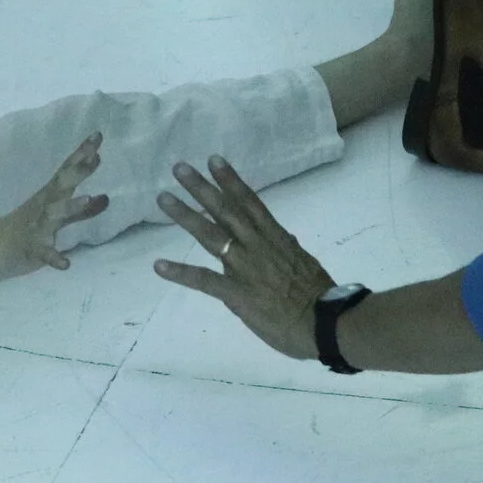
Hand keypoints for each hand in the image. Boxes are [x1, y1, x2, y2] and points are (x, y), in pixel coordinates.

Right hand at [0, 134, 108, 277]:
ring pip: (55, 214)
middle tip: (95, 154)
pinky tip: (66, 264)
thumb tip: (107, 198)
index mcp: (50, 196)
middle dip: (78, 170)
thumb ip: (82, 210)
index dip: (83, 153)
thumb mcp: (56, 216)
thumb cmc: (27, 228)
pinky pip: (44, 253)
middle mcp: (45, 206)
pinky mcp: (32, 248)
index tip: (98, 135)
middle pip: (62, 185)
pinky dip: (55, 257)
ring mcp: (37, 226)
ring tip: (89, 198)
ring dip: (71, 206)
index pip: (68, 171)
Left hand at [152, 156, 334, 361]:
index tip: (214, 160)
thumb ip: (287, 248)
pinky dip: (181, 272)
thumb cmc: (318, 295)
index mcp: (275, 237)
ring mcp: (244, 267)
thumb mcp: (303, 261)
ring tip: (163, 199)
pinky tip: (159, 266)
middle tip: (179, 168)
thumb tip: (284, 238)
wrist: (324, 322)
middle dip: (201, 188)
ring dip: (185, 216)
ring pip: (210, 236)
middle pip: (225, 211)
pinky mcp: (236, 293)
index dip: (231, 180)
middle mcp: (256, 245)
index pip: (250, 202)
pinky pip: (204, 280)